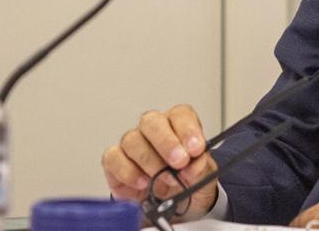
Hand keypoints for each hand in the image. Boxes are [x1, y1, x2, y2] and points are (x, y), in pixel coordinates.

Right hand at [101, 104, 218, 220]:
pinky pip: (114, 159)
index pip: (180, 115)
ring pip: (132, 140)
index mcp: (177, 125)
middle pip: (151, 121)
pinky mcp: (115, 162)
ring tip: (164, 180)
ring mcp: (132, 144)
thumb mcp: (204, 177)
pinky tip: (143, 183)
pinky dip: (128, 172)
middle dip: (166, 142)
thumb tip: (193, 165)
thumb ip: (202, 167)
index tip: (196, 149)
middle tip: (180, 162)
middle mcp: (153, 130)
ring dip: (149, 162)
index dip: (188, 130)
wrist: (175, 204)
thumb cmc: (188, 181)